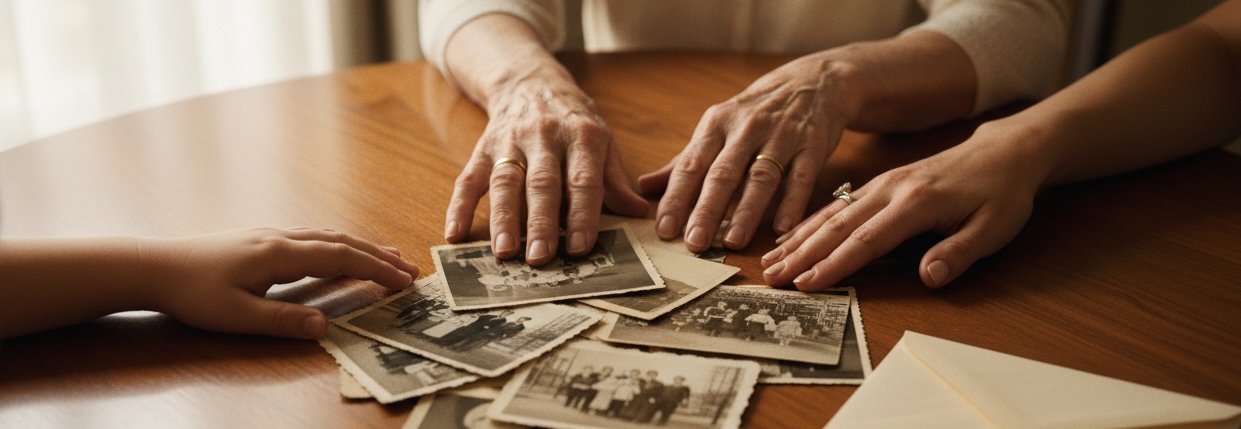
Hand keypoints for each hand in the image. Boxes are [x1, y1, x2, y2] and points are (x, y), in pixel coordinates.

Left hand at [148, 228, 417, 338]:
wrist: (154, 266)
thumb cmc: (191, 293)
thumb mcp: (236, 316)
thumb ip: (282, 320)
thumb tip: (325, 326)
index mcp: (279, 255)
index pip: (341, 258)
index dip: (376, 269)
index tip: (405, 280)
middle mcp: (280, 239)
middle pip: (341, 242)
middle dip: (379, 256)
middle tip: (411, 269)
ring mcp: (270, 236)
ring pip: (327, 236)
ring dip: (361, 246)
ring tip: (387, 257)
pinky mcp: (260, 241)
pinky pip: (312, 238)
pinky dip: (338, 244)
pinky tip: (339, 251)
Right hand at [444, 75, 647, 264]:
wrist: (531, 82)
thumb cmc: (574, 121)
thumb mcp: (602, 141)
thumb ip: (615, 179)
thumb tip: (640, 213)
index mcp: (582, 136)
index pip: (583, 180)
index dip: (582, 214)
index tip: (579, 247)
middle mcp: (545, 137)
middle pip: (542, 183)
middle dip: (540, 222)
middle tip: (540, 258)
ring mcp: (510, 142)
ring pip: (505, 182)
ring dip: (503, 219)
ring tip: (503, 251)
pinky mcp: (483, 148)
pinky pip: (468, 178)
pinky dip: (459, 206)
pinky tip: (454, 233)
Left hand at [639, 53, 860, 251]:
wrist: (814, 81)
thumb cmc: (756, 111)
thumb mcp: (717, 126)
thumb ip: (684, 160)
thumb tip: (644, 186)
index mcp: (717, 124)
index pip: (691, 165)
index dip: (677, 197)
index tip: (664, 229)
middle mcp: (746, 128)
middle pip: (723, 174)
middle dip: (706, 210)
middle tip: (694, 243)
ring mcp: (782, 136)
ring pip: (761, 177)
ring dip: (747, 211)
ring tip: (733, 241)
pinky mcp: (812, 146)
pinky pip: (801, 177)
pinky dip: (792, 203)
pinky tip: (783, 227)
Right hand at [760, 125, 1044, 289]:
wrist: (1004, 153)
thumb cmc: (1001, 193)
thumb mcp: (995, 228)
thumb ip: (959, 252)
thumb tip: (929, 277)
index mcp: (916, 202)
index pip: (867, 240)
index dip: (835, 264)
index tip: (807, 284)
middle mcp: (891, 190)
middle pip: (838, 226)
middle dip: (801, 254)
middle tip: (771, 278)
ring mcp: (881, 184)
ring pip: (831, 214)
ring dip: (798, 239)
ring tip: (770, 262)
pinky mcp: (879, 184)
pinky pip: (838, 205)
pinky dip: (811, 222)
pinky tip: (792, 236)